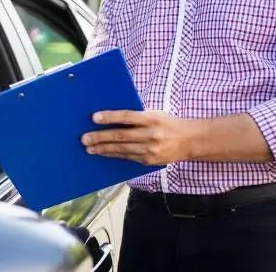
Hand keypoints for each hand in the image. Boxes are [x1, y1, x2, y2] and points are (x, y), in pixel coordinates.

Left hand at [80, 110, 195, 164]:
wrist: (191, 141)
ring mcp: (151, 150)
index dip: (110, 117)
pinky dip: (114, 155)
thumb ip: (137, 115)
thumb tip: (111, 117)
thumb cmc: (168, 123)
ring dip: (103, 149)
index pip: (127, 117)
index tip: (94, 117)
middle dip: (100, 137)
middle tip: (84, 138)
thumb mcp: (155, 114)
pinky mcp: (149, 161)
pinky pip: (128, 157)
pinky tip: (103, 153)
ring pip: (122, 149)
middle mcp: (151, 135)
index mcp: (152, 118)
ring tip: (89, 148)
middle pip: (121, 136)